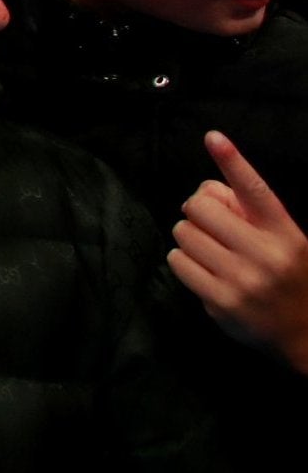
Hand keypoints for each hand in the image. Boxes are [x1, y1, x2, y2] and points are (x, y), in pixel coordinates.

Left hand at [167, 130, 307, 373]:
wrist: (305, 335)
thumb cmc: (289, 276)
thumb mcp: (285, 240)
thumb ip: (250, 212)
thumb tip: (205, 190)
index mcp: (284, 232)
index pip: (254, 190)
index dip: (233, 161)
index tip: (213, 137)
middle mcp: (265, 254)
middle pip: (200, 207)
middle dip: (199, 211)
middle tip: (212, 225)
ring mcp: (242, 280)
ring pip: (183, 232)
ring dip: (191, 237)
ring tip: (211, 250)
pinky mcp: (221, 301)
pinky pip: (178, 261)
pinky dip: (184, 260)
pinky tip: (204, 269)